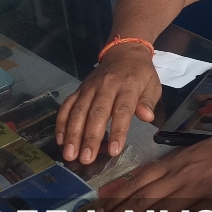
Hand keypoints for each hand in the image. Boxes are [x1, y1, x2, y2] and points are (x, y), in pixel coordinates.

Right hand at [56, 43, 160, 163]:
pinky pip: (67, 105)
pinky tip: (60, 139)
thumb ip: (148, 102)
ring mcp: (90, 87)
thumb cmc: (140, 74)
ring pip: (79, 111)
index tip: (114, 151)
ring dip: (72, 134)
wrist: (124, 52)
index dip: (118, 131)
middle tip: (86, 159)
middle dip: (90, 137)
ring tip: (70, 154)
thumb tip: (147, 117)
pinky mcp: (79, 89)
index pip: (122, 110)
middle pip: (97, 113)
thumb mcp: (152, 85)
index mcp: (128, 86)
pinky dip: (61, 122)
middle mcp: (106, 86)